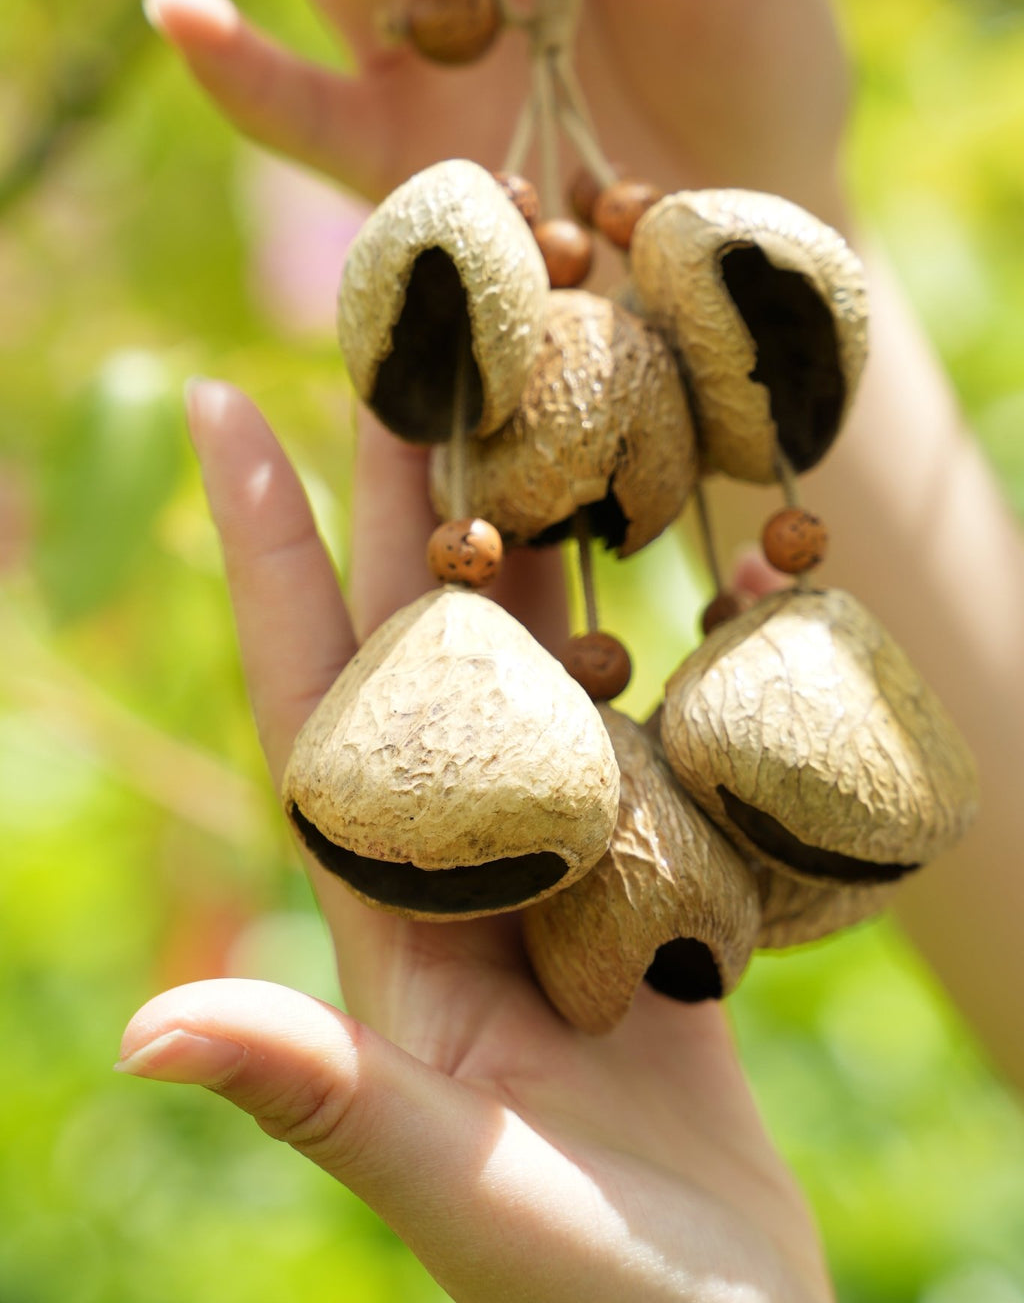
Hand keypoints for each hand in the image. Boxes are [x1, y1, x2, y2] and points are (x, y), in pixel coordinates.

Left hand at [118, 381, 833, 1302]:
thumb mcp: (455, 1191)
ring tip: (541, 404)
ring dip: (541, 534)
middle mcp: (469, 861)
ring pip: (547, 659)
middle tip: (404, 352)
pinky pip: (660, 725)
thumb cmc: (587, 1299)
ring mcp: (568, 862)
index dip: (272, 558)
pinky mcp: (659, 882)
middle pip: (431, 641)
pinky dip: (672, 633)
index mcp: (393, 914)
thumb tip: (148, 1036)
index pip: (314, 699)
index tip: (234, 414)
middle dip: (414, 495)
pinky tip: (691, 549)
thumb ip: (325, 1101)